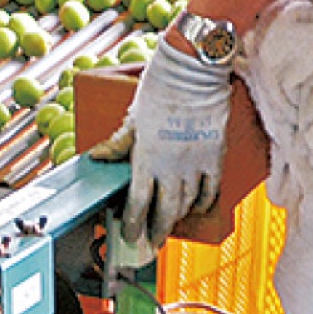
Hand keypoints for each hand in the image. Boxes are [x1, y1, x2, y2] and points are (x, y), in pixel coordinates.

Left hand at [89, 38, 231, 250]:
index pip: (137, 202)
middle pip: (164, 211)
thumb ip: (119, 143)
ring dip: (177, 218)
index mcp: (146, 157)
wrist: (193, 71)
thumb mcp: (133, 116)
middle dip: (156, 230)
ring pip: (187, 203)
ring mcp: (195, 163)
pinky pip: (211, 189)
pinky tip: (197, 207)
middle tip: (151, 242)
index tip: (129, 233)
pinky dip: (203, 202)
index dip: (132, 222)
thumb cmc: (160, 88)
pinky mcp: (215, 156)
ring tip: (170, 226)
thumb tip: (97, 157)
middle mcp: (171, 166)